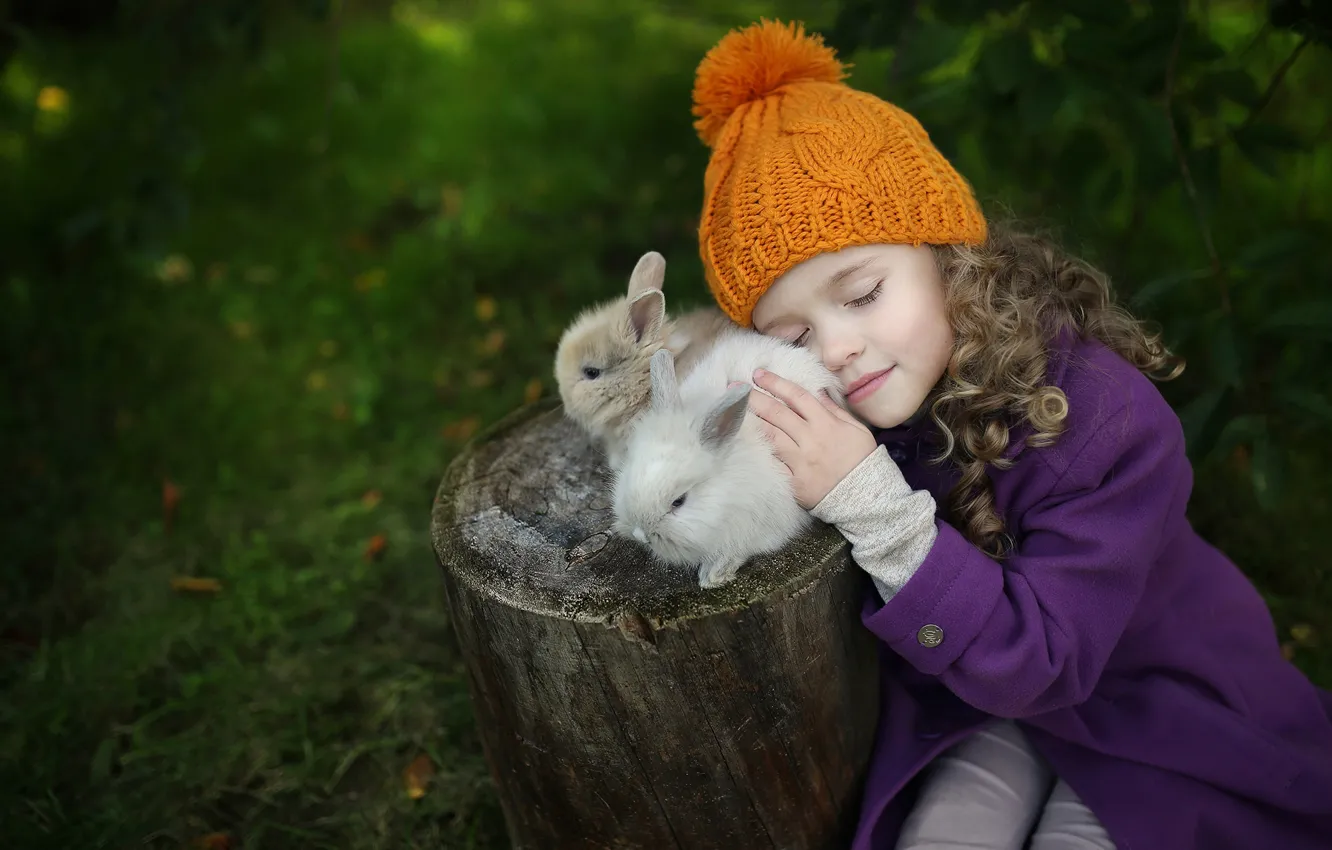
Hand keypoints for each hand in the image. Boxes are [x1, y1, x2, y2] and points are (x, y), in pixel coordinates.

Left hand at [747, 368, 879, 508]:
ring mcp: (800, 461)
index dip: (776, 383)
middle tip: (735, 386)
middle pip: (777, 414)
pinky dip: (761, 452)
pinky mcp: (795, 481)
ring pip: (771, 437)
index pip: (797, 397)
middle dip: (755, 397)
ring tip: (735, 409)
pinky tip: (745, 441)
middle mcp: (810, 439)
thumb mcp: (856, 429)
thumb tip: (817, 392)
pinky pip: (775, 464)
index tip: (759, 374)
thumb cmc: (862, 458)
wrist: (866, 495)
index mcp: (825, 424)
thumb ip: (834, 410)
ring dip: (752, 421)